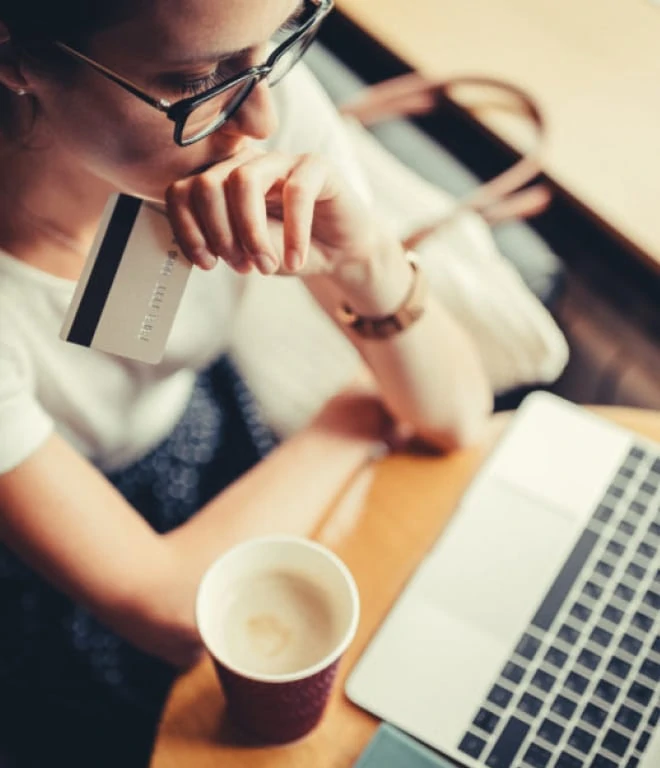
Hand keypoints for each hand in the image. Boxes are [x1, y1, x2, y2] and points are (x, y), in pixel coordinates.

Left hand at [165, 146, 380, 275]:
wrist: (341, 253)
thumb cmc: (291, 249)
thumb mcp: (250, 253)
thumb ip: (226, 243)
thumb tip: (203, 245)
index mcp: (221, 183)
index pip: (182, 191)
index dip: (188, 229)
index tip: (206, 263)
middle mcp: (246, 164)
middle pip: (208, 184)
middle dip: (220, 233)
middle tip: (241, 266)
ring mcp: (280, 160)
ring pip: (244, 180)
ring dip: (251, 232)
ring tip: (266, 265)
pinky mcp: (316, 165)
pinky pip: (296, 192)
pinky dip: (293, 233)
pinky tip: (295, 260)